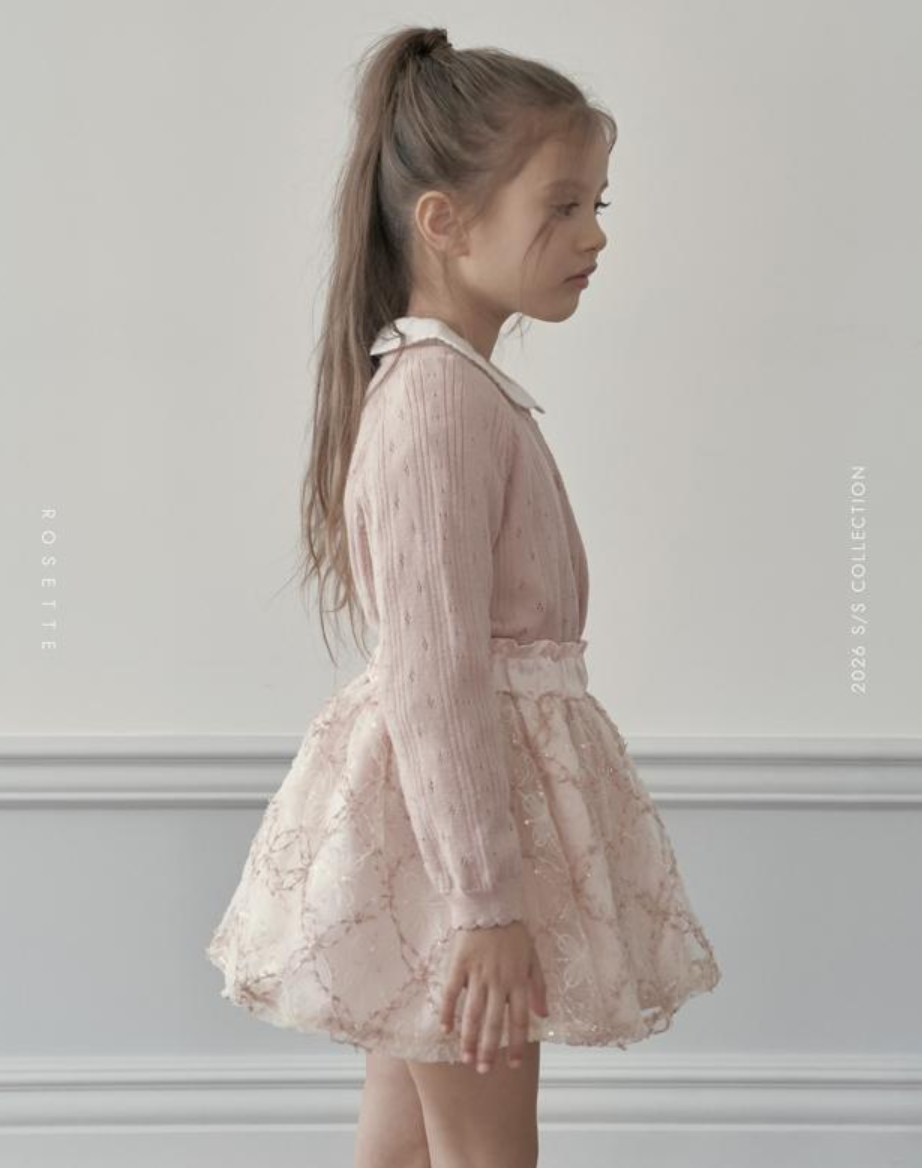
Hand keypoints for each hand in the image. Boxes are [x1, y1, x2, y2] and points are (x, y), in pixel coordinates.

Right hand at [439, 919, 549, 1073]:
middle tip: (484, 1071)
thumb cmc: (513, 932)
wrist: (490, 904)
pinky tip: (445, 1030)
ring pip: (472, 1013)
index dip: (517, 1045)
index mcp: (518, 980)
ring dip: (469, 1038)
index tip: (512, 1065)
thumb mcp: (533, 957)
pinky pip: (450, 993)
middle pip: (493, 1022)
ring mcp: (477, 974)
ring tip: (466, 1059)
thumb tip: (543, 1016)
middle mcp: (499, 981)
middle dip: (489, 1050)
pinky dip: (447, 1012)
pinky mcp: (459, 965)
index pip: (518, 1020)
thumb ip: (539, 987)